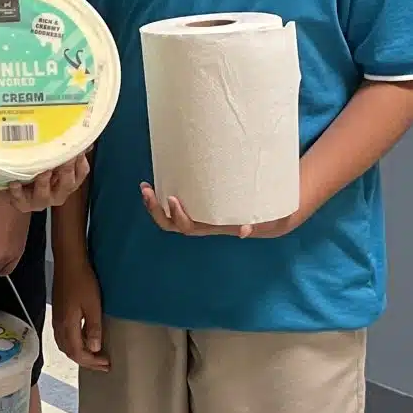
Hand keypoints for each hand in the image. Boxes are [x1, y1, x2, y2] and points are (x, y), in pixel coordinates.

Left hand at [6, 153, 89, 212]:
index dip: (80, 161)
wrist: (17, 193)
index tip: (76, 148)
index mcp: (69, 183)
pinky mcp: (23, 205)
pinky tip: (15, 183)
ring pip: (45, 195)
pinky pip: (20, 199)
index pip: (81, 173)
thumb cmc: (39, 174)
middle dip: (66, 170)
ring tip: (42, 171)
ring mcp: (41, 201)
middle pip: (67, 184)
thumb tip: (77, 137)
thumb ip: (63, 153)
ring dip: (44, 181)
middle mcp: (58, 194)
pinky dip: (17, 191)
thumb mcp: (53, 164)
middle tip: (64, 157)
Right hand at [52, 256, 108, 370]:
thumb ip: (93, 328)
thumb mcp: (93, 305)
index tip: (106, 364)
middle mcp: (59, 325)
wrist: (68, 262)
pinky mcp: (57, 313)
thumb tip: (95, 348)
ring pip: (64, 345)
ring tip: (93, 355)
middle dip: (86, 361)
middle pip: (69, 352)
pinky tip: (82, 340)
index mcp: (68, 325)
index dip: (92, 362)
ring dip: (78, 353)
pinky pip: (62, 337)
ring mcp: (56, 319)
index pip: (78, 353)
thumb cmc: (83, 281)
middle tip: (102, 364)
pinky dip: (73, 344)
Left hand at [140, 182, 301, 239]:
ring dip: (153, 203)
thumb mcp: (262, 222)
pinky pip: (173, 204)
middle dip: (156, 210)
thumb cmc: (262, 218)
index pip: (188, 227)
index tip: (173, 199)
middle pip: (170, 223)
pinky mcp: (195, 203)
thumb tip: (244, 231)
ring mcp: (195, 214)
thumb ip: (254, 226)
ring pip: (167, 215)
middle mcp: (200, 223)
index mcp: (211, 227)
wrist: (267, 216)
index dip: (178, 216)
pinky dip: (162, 194)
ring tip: (145, 187)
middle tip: (147, 191)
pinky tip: (156, 181)